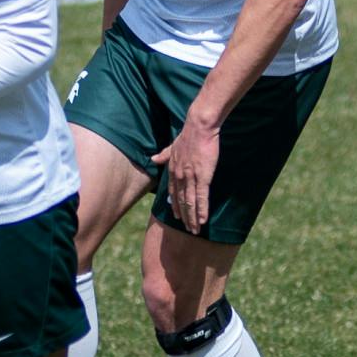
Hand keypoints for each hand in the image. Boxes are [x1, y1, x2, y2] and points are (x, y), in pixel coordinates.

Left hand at [151, 109, 219, 234]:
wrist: (199, 126)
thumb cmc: (189, 134)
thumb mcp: (172, 145)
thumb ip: (163, 155)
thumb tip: (153, 159)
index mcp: (172, 169)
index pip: (173, 192)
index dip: (175, 205)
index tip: (177, 216)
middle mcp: (179, 176)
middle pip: (181, 201)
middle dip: (184, 217)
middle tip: (188, 229)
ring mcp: (190, 177)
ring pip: (190, 202)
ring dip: (193, 218)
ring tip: (195, 230)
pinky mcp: (203, 176)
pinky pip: (201, 197)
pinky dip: (202, 210)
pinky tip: (203, 220)